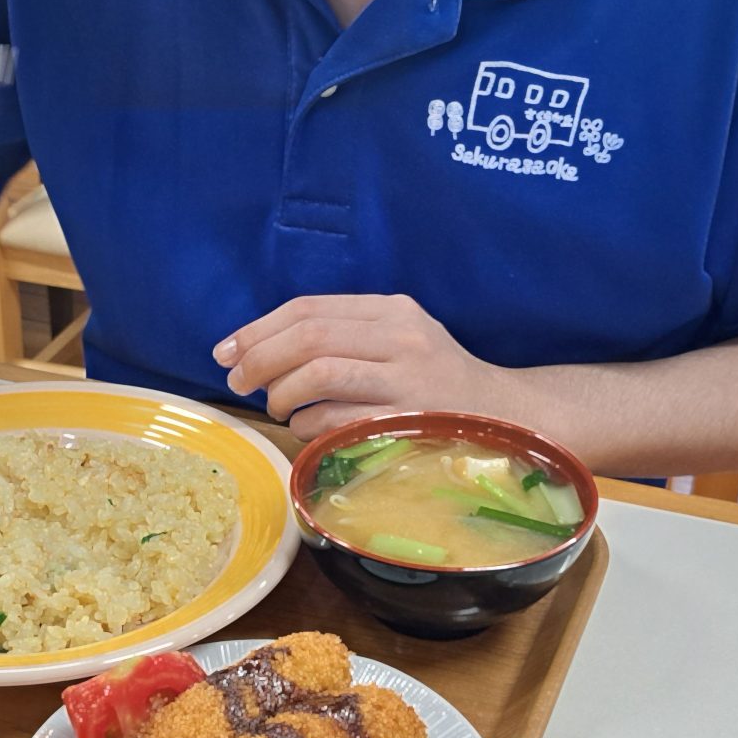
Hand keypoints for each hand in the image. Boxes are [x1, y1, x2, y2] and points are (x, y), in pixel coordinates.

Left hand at [214, 294, 514, 438]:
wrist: (509, 419)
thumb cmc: (439, 387)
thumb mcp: (400, 344)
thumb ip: (344, 340)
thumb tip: (261, 354)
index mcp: (392, 310)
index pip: (310, 309)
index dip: (258, 329)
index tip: (227, 351)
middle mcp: (401, 336)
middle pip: (309, 336)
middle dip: (260, 359)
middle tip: (239, 382)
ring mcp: (408, 378)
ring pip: (320, 373)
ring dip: (282, 393)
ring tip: (276, 407)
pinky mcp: (410, 418)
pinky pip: (339, 418)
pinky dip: (309, 425)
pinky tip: (305, 429)